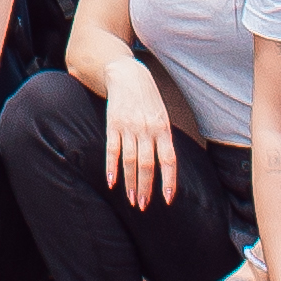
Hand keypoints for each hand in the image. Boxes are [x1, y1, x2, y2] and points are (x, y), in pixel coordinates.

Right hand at [100, 70, 175, 214]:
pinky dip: (111, 167)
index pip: (169, 160)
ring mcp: (129, 127)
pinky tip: (111, 182)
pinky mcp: (113, 124)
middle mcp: (147, 129)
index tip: (168, 199)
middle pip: (148, 164)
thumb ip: (163, 139)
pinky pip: (112, 149)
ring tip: (131, 200)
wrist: (128, 75)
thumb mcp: (162, 116)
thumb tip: (166, 165)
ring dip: (130, 182)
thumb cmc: (148, 99)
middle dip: (146, 188)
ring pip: (130, 160)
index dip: (168, 181)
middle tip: (143, 206)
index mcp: (163, 129)